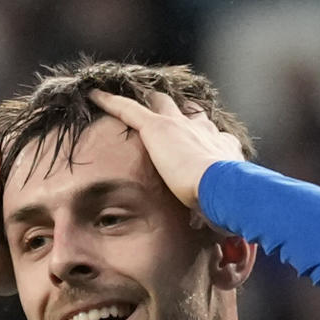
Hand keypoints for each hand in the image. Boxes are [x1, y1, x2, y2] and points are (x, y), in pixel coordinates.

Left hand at [88, 90, 244, 225]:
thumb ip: (206, 208)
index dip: (200, 131)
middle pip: (188, 110)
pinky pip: (128, 108)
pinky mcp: (157, 126)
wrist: (222, 186)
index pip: (209, 133)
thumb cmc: (224, 200)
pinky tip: (95, 95)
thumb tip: (199, 224)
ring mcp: (179, 124)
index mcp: (219, 146)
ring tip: (131, 97)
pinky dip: (111, 101)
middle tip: (163, 108)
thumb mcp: (218, 201)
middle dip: (177, 107)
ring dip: (148, 100)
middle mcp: (202, 129)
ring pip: (161, 102)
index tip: (193, 135)